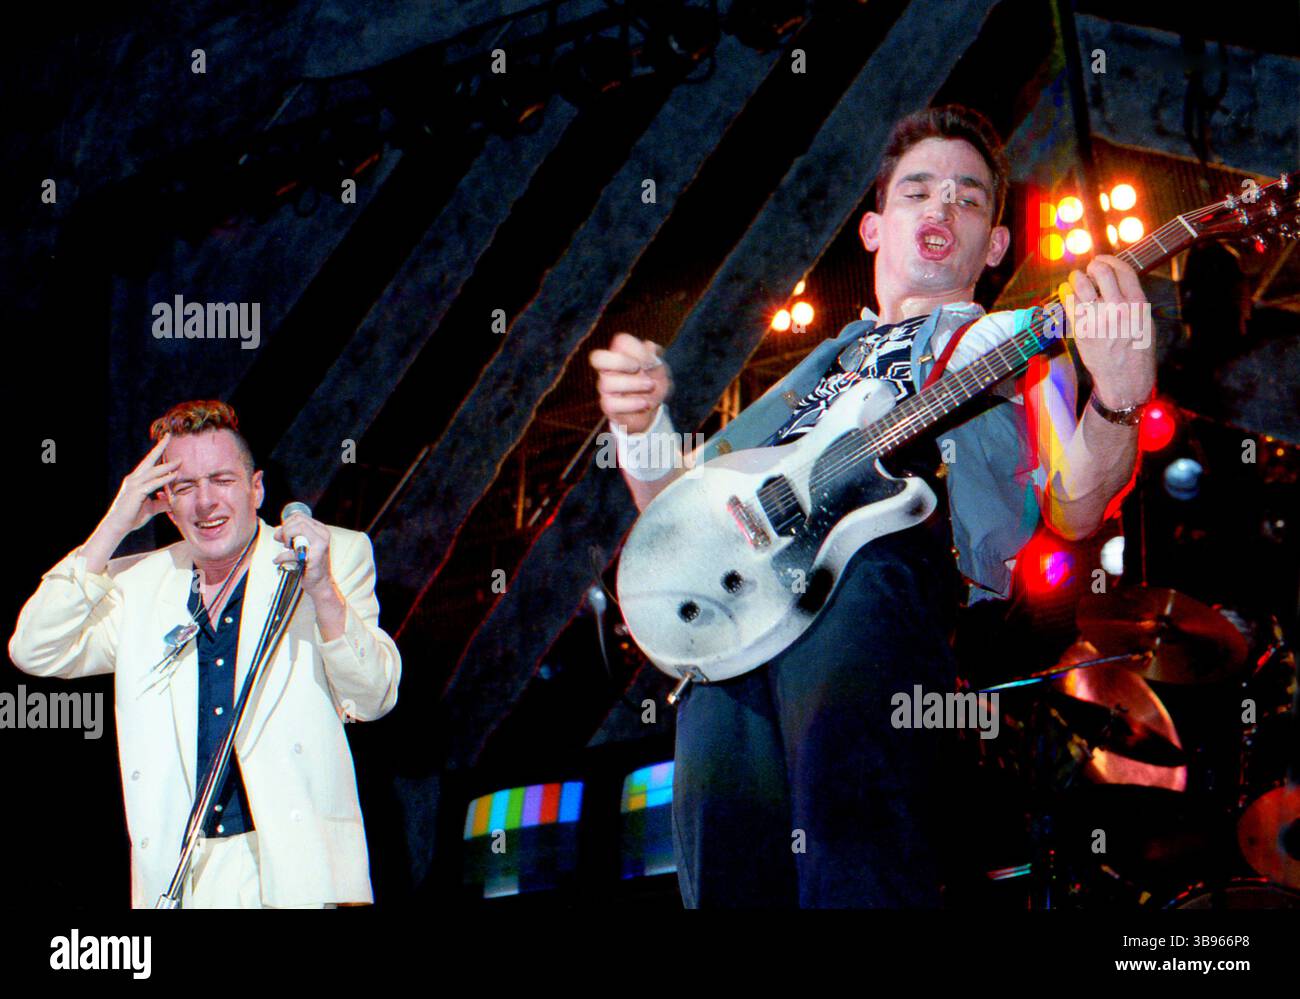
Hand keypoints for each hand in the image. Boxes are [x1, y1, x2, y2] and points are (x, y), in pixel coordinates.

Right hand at [103, 433, 180, 536]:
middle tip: (169, 436)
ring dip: (167, 466)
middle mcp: (134, 479)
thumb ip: (160, 503)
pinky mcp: (136, 493)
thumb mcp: (150, 508)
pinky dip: (164, 479)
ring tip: (180, 461)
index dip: (157, 451)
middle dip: (159, 447)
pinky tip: (174, 476)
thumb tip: (171, 502)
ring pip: (153, 471)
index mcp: (136, 480)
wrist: (118, 526)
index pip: (148, 463)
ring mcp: (134, 485)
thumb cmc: (132, 517)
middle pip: (149, 460)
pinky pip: (153, 484)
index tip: (165, 440)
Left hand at [273, 511, 334, 596]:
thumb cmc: (309, 565)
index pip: (300, 516)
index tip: (282, 535)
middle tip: (282, 542)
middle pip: (298, 520)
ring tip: (285, 548)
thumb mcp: (304, 545)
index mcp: (320, 530)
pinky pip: (294, 551)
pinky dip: (282, 556)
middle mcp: (323, 534)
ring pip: (299, 528)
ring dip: (286, 537)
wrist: (319, 583)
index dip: (286, 523)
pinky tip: (278, 561)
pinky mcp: (315, 556)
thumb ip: (294, 536)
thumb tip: (278, 531)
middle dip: (285, 530)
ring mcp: (321, 544)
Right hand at [588, 333, 671, 434]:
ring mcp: (606, 389)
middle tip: (637, 367)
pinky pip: (611, 404)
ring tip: (650, 386)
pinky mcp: (609, 407)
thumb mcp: (658, 367)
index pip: (618, 341)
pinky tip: (644, 403)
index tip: (648, 358)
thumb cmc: (653, 381)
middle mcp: (608, 370)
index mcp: (620, 354)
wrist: (655, 407)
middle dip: (620, 361)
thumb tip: (649, 346)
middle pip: (597, 358)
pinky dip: (631, 404)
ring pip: (606, 383)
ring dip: (633, 384)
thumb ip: (652, 355)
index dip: (634, 347)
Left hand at [1060, 255, 1155, 409]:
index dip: (1110, 259)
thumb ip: (1132, 298)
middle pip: (1100, 271)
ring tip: (1077, 281)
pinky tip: (1069, 294)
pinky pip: (1067, 302)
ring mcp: (1097, 319)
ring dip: (1076, 278)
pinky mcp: (1080, 330)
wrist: (1125, 379)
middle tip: (1089, 270)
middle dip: (1092, 266)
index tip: (1102, 259)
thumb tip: (1115, 277)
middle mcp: (1118, 309)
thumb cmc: (1136, 350)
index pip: (1122, 270)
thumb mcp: (1145, 320)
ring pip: (1079, 283)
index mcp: (1138, 305)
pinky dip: (1066, 293)